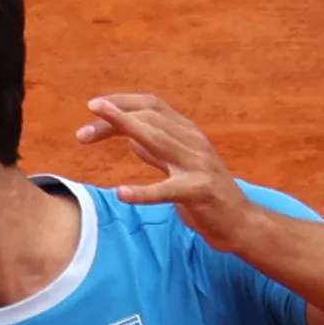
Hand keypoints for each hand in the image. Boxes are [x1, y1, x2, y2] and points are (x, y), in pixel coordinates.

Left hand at [75, 94, 267, 257]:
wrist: (239, 221)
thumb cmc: (204, 194)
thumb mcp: (176, 165)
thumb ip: (155, 149)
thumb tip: (127, 133)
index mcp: (187, 133)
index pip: (152, 106)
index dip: (122, 102)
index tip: (93, 106)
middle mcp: (193, 141)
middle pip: (151, 117)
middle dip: (116, 116)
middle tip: (84, 125)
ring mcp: (198, 165)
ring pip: (158, 140)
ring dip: (124, 129)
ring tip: (93, 131)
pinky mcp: (201, 191)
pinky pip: (169, 190)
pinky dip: (144, 192)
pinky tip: (121, 194)